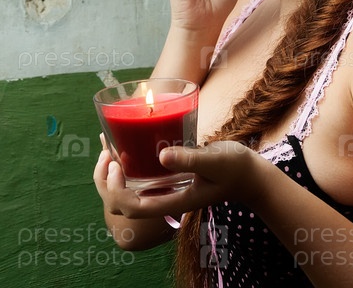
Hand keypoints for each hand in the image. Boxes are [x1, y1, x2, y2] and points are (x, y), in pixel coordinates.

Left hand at [95, 140, 262, 220]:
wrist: (247, 174)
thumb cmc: (233, 168)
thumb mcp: (214, 161)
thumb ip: (190, 160)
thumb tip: (162, 156)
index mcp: (173, 201)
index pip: (133, 208)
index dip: (116, 191)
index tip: (115, 165)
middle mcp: (163, 199)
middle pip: (121, 204)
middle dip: (106, 182)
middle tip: (105, 153)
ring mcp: (163, 190)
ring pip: (125, 191)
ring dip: (110, 174)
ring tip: (106, 147)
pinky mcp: (165, 177)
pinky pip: (136, 176)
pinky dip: (122, 163)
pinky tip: (119, 144)